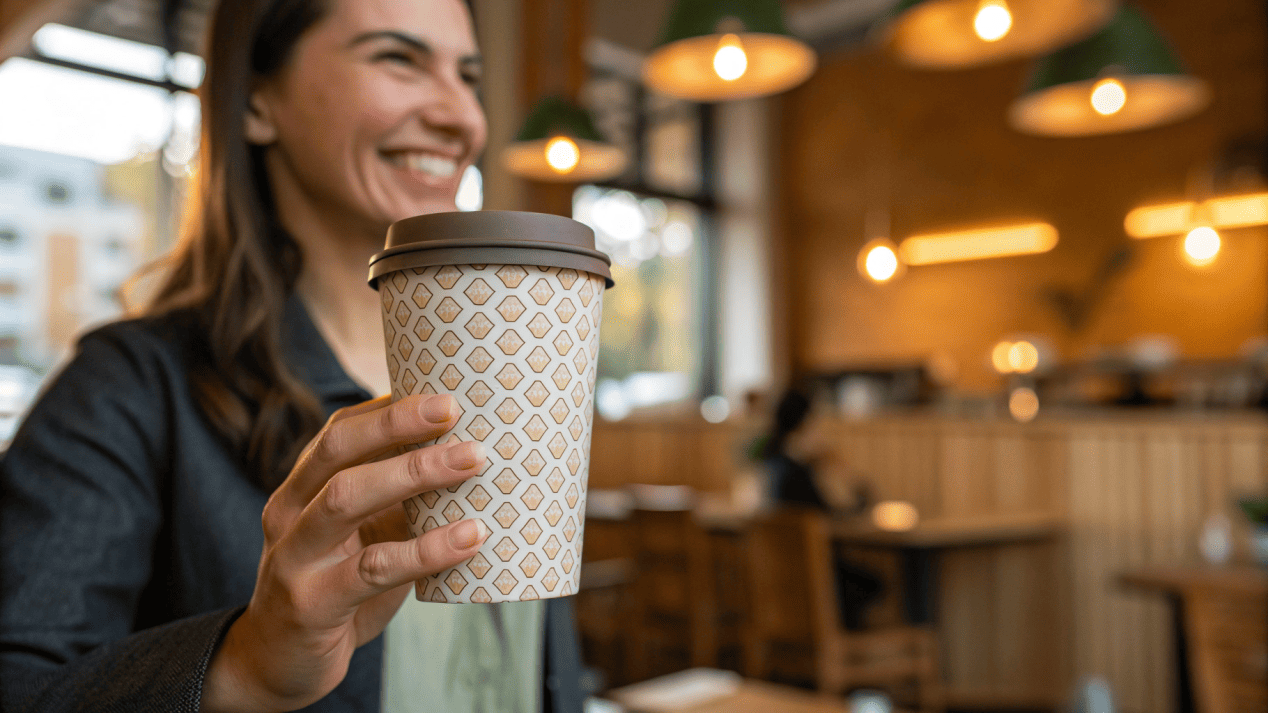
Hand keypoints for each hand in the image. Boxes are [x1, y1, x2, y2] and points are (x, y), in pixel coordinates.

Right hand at [201, 394, 488, 712]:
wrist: (276, 664)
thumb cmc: (336, 587)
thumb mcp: (362, 535)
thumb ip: (397, 500)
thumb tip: (472, 459)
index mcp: (302, 488)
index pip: (340, 430)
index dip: (390, 408)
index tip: (445, 390)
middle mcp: (290, 513)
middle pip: (338, 450)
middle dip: (398, 424)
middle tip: (456, 409)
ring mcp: (295, 557)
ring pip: (347, 498)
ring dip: (415, 473)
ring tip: (474, 461)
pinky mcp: (312, 604)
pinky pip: (373, 569)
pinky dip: (426, 549)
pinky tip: (469, 537)